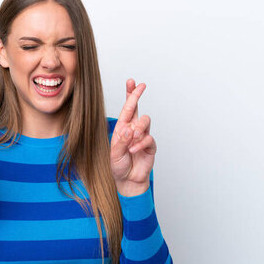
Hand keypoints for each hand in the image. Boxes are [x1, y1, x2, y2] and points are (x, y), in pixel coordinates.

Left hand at [110, 79, 156, 196]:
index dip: (130, 95)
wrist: (128, 181)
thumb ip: (120, 141)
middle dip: (137, 96)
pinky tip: (133, 150)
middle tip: (141, 87)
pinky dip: (140, 144)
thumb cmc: (118, 167)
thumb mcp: (114, 154)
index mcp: (122, 128)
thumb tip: (129, 128)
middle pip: (138, 108)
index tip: (132, 82)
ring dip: (138, 128)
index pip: (126, 109)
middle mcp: (132, 129)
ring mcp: (142, 136)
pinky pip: (148, 138)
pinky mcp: (150, 146)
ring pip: (145, 121)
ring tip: (131, 139)